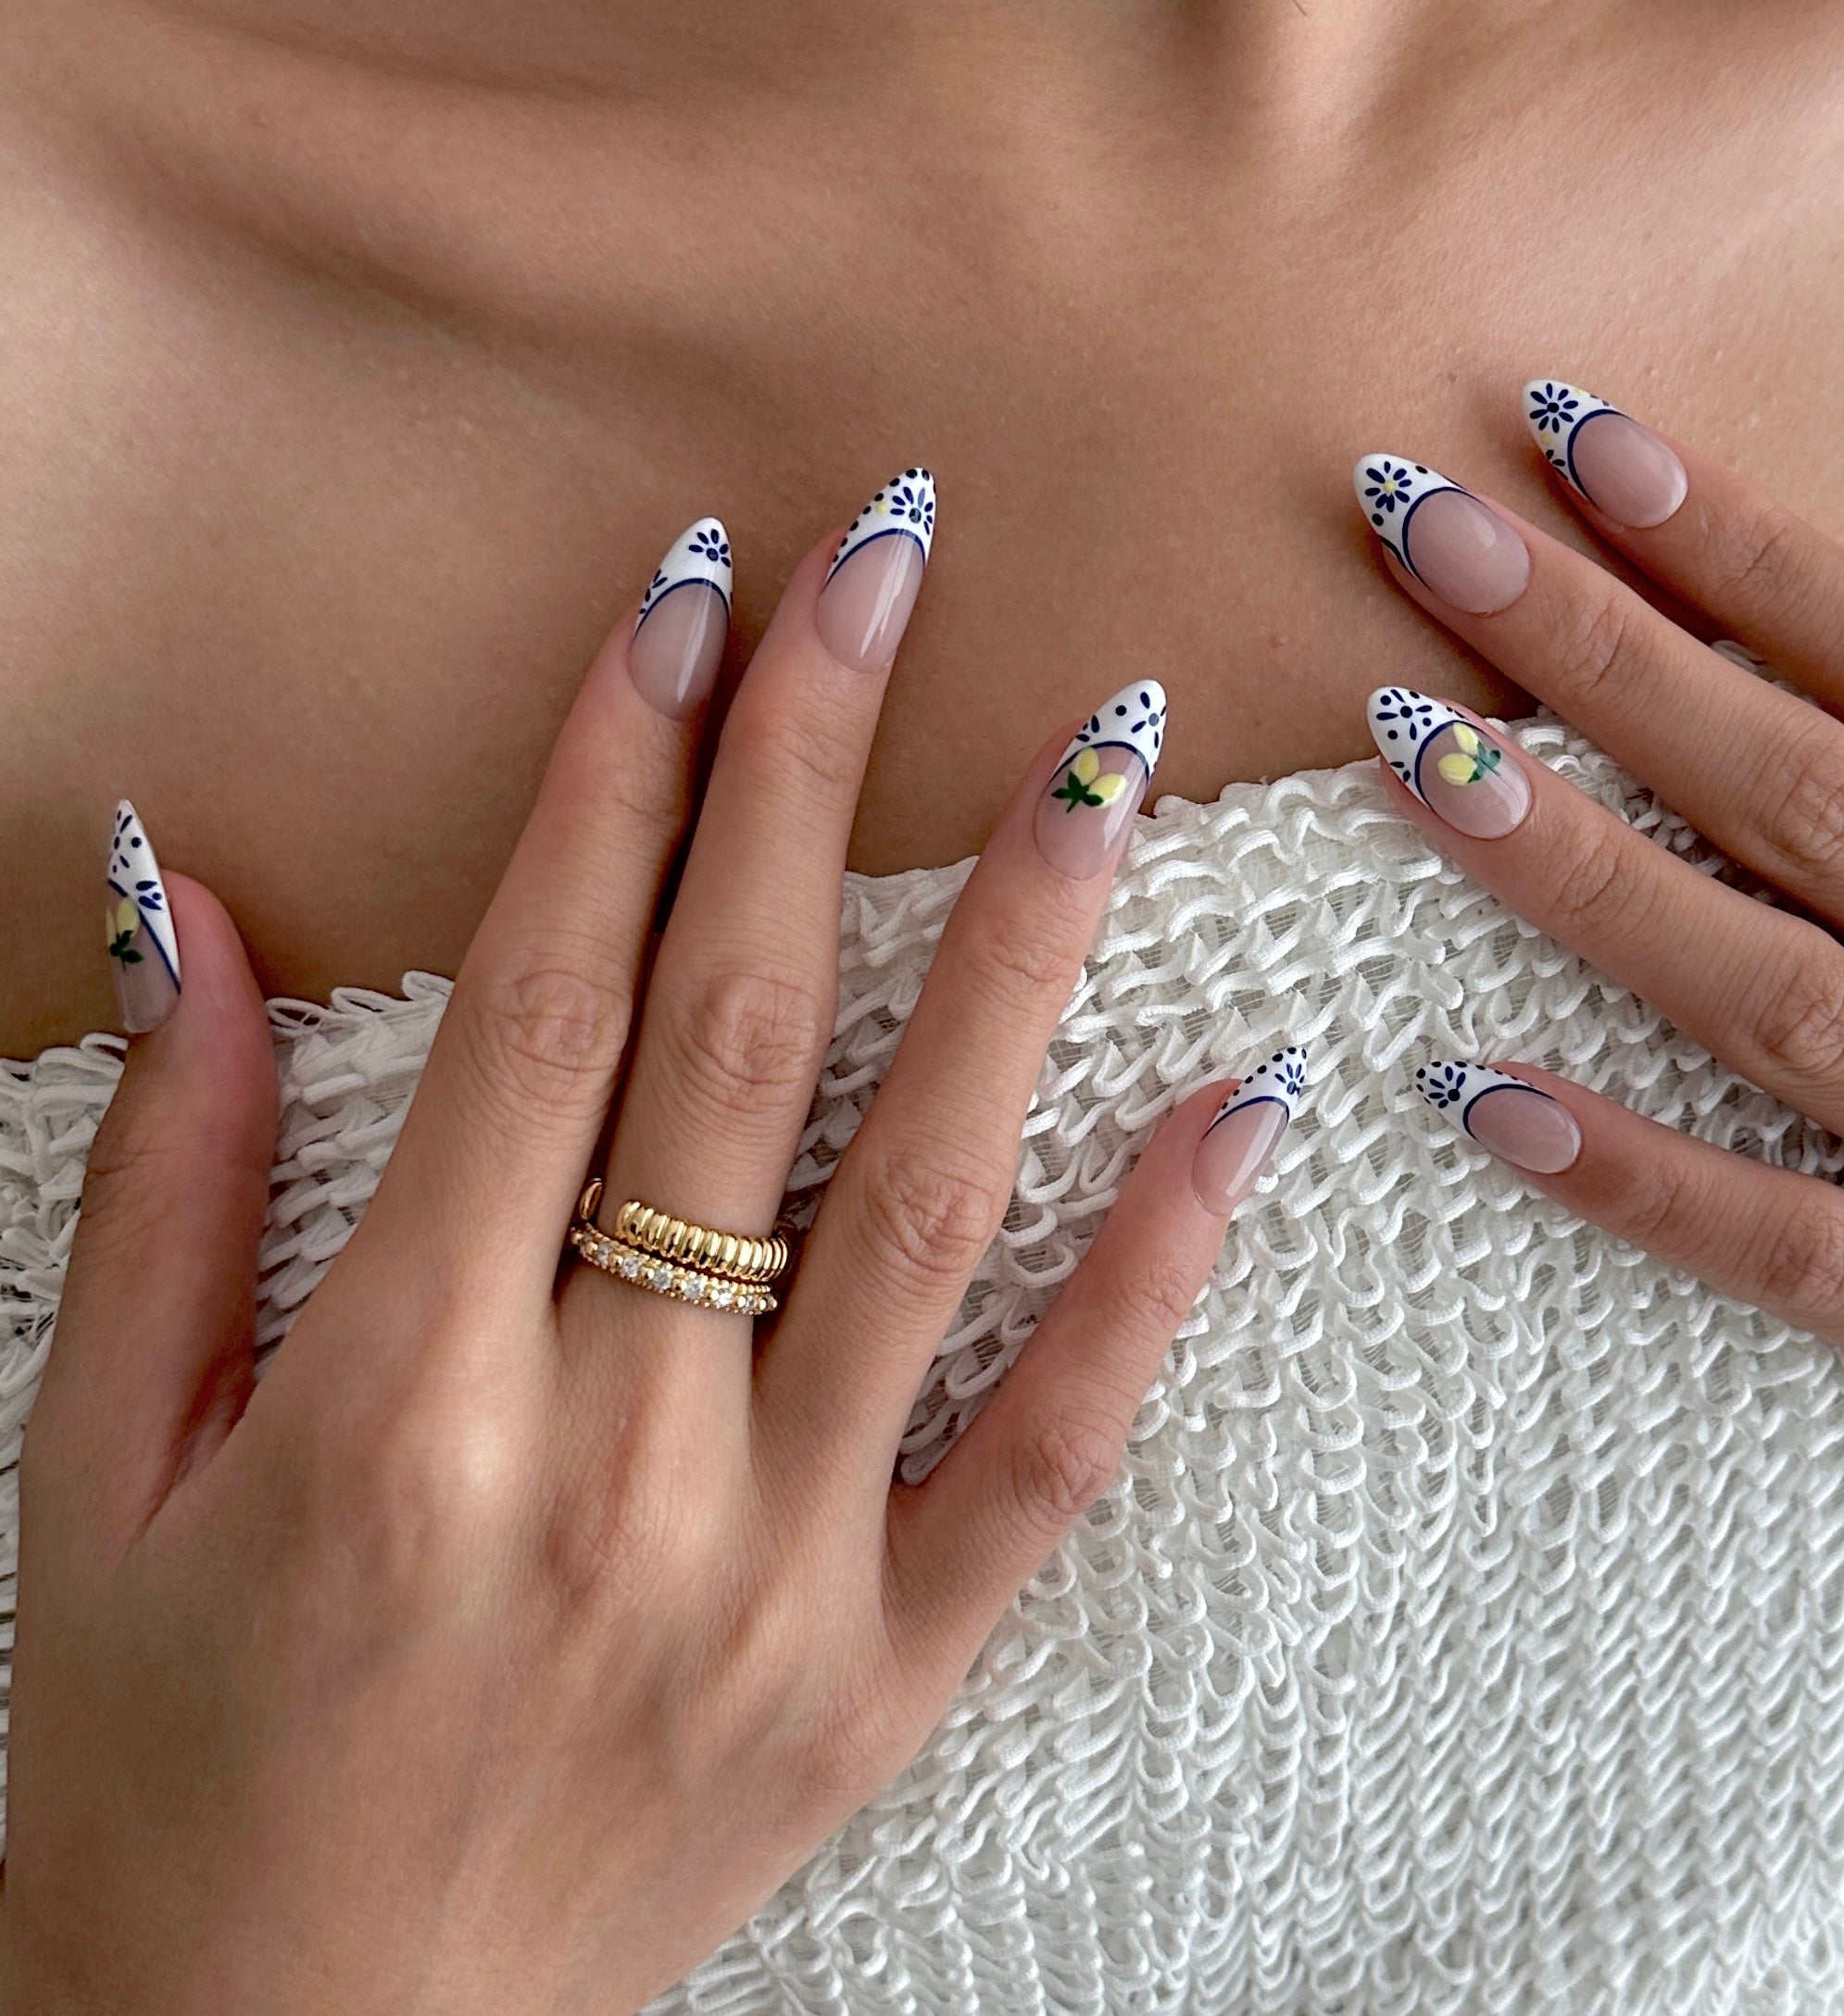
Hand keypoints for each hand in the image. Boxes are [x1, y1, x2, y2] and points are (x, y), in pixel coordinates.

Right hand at [3, 494, 1301, 2015]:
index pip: (540, 1004)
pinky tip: (1245, 1100)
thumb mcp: (96, 1473)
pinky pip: (1049, 1448)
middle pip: (740, 1043)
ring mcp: (773, 1574)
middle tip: (894, 562)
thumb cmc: (160, 1763)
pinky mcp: (884, 1671)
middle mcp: (604, 1466)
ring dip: (1027, 952)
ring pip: (930, 1201)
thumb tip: (187, 890)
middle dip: (813, 773)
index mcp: (391, 1400)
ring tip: (1112, 751)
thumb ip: (165, 1173)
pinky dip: (1157, 1274)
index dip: (619, 772)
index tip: (696, 596)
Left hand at [1352, 390, 1843, 1556]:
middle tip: (1430, 536)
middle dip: (1604, 656)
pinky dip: (1637, 1175)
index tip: (1586, 441)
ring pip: (1770, 1004)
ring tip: (1418, 755)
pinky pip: (1794, 1254)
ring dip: (1578, 874)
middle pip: (1810, 801)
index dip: (1742, 548)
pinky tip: (1480, 1090)